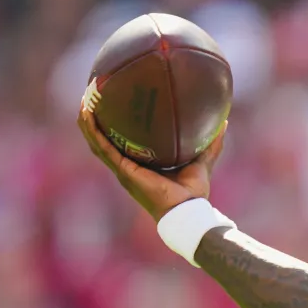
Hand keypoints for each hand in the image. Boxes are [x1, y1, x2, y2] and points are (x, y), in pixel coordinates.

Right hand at [77, 106, 226, 221]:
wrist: (188, 211)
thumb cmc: (194, 193)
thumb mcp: (203, 161)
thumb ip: (211, 143)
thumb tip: (223, 122)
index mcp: (140, 166)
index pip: (120, 144)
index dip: (112, 127)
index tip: (110, 105)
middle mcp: (127, 167)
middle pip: (103, 141)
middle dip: (94, 120)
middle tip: (92, 96)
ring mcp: (123, 169)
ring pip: (97, 142)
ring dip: (87, 122)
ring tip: (84, 100)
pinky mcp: (124, 171)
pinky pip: (103, 148)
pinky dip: (93, 131)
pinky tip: (87, 114)